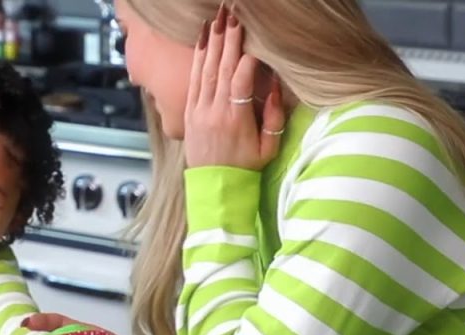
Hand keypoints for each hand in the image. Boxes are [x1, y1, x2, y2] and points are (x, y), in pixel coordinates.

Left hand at [183, 4, 284, 169]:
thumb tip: (275, 84)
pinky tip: (201, 39)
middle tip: (233, 14)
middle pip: (221, 68)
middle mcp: (214, 111)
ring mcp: (199, 110)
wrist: (216, 187)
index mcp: (236, 119)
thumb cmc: (246, 167)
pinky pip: (193, 79)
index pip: (240, 80)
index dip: (248, 58)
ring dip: (211, 41)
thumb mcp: (269, 147)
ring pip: (205, 69)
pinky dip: (197, 57)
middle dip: (228, 38)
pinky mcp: (189, 112)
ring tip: (218, 18)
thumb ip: (274, 116)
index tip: (255, 40)